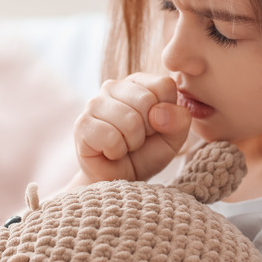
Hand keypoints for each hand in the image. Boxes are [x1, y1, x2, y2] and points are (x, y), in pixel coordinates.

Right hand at [73, 72, 191, 182]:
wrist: (120, 179)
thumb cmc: (146, 154)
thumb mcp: (173, 138)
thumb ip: (179, 120)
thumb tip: (159, 112)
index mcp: (138, 83)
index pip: (164, 85)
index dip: (166, 113)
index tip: (155, 126)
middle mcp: (113, 86)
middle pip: (146, 101)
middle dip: (148, 130)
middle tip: (137, 139)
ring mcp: (94, 103)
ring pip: (129, 120)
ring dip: (132, 143)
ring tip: (124, 146)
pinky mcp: (82, 124)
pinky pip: (110, 137)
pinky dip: (116, 152)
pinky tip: (110, 152)